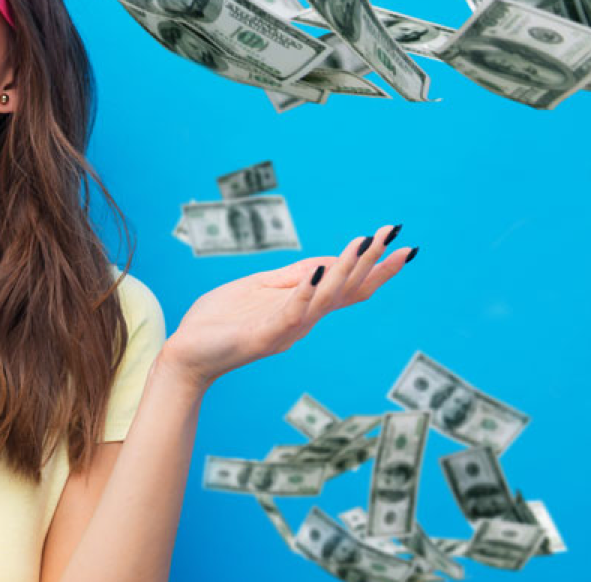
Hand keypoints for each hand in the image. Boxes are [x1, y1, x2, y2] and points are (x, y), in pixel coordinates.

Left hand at [159, 224, 414, 390]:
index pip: (348, 287)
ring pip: (325, 298)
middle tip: (398, 237)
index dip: (376, 268)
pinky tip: (318, 271)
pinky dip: (305, 291)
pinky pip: (290, 312)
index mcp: (302, 308)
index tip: (404, 245)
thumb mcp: (259, 289)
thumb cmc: (220, 321)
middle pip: (347, 292)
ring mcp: (285, 330)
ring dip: (346, 270)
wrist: (186, 354)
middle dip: (373, 264)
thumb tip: (327, 260)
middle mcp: (303, 320)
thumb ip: (291, 277)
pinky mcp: (263, 335)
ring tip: (365, 244)